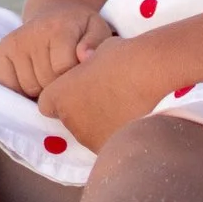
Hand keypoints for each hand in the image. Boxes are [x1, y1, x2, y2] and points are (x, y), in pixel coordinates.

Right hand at [0, 1, 114, 98]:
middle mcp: (32, 33)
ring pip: (28, 88)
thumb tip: (85, 56)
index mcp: (58, 28)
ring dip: (42, 90)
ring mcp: (14, 43)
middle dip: (58, 86)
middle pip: (45, 82)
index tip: (80, 73)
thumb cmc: (81, 28)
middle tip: (66, 76)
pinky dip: (22, 90)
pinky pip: (9, 86)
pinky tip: (35, 78)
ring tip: (52, 77)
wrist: (55, 12)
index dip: (73, 79)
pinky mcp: (2, 51)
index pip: (62, 70)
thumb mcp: (97, 30)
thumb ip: (96, 44)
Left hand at [34, 41, 162, 149]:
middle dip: (85, 111)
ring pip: (90, 134)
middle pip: (71, 120)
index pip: (48, 103)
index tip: (81, 88)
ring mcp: (90, 139)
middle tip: (108, 97)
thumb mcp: (96, 52)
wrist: (154, 78)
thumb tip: (87, 60)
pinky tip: (135, 120)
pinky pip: (110, 142)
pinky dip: (119, 134)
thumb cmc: (124, 58)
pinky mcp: (112, 150)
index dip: (64, 96)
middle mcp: (70, 122)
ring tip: (126, 108)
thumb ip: (86, 63)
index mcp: (60, 96)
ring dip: (102, 124)